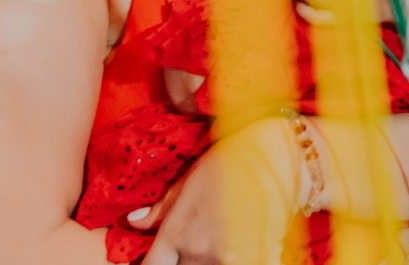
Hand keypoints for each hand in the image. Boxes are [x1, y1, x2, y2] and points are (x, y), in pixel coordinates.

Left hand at [133, 118, 299, 264]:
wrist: (275, 156)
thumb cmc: (228, 162)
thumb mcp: (187, 181)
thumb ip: (159, 209)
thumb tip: (133, 222)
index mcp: (176, 233)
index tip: (159, 262)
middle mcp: (198, 250)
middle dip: (184, 260)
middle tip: (196, 241)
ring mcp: (228, 257)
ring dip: (209, 260)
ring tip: (220, 238)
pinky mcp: (256, 257)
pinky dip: (244, 258)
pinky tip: (244, 246)